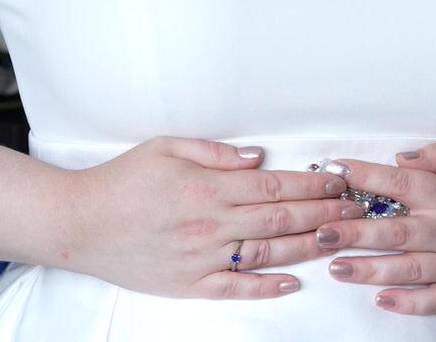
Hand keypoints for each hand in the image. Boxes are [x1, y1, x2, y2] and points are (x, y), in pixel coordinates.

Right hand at [59, 137, 358, 298]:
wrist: (78, 223)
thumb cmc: (121, 180)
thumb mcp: (166, 147)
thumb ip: (216, 152)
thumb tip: (259, 157)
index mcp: (209, 187)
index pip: (275, 185)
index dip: (313, 184)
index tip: (339, 181)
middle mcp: (211, 224)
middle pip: (281, 218)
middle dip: (324, 213)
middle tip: (357, 209)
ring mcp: (202, 257)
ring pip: (267, 253)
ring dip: (307, 246)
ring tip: (339, 240)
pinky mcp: (189, 284)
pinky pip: (235, 287)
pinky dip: (267, 287)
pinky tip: (293, 282)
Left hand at [314, 146, 435, 314]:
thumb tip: (400, 158)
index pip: (401, 183)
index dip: (366, 177)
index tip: (336, 172)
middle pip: (395, 232)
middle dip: (354, 232)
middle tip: (321, 232)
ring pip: (407, 270)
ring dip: (368, 270)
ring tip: (336, 267)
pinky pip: (434, 301)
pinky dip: (407, 303)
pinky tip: (381, 299)